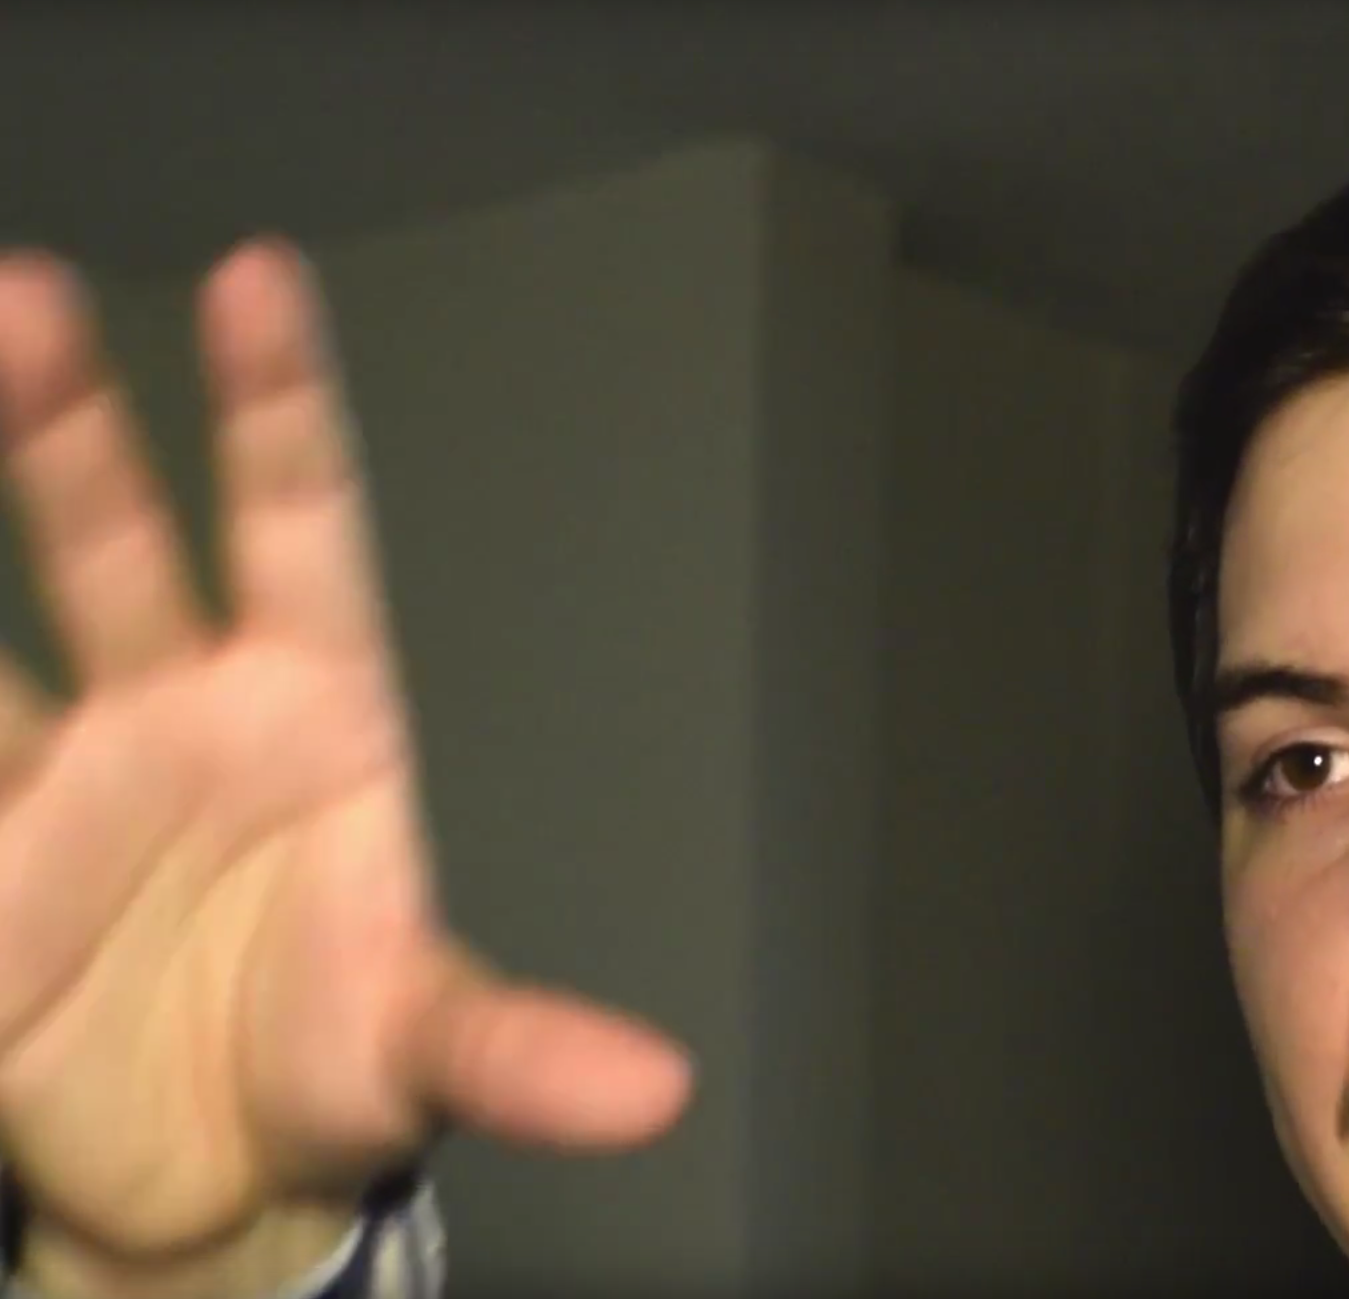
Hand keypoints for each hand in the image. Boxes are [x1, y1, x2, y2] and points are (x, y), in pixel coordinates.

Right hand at [0, 243, 692, 1292]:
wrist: (212, 1181)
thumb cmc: (334, 1065)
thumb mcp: (429, 1049)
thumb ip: (518, 1051)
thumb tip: (654, 1093)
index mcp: (314, 710)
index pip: (302, 526)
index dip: (281, 405)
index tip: (258, 276)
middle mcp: (176, 711)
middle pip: (112, 540)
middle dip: (61, 425)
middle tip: (21, 297)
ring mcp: (59, 778)